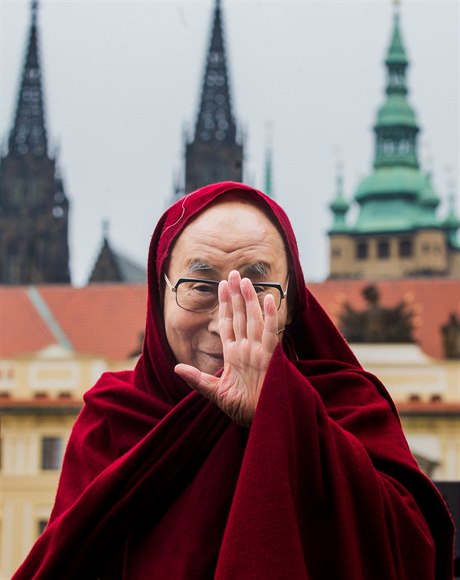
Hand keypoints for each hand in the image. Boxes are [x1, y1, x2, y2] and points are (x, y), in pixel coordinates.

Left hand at [174, 270, 279, 426]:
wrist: (262, 423)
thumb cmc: (243, 410)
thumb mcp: (215, 394)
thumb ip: (198, 379)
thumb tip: (177, 368)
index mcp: (234, 355)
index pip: (227, 324)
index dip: (224, 305)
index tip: (221, 286)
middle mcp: (247, 349)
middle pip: (240, 316)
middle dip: (236, 295)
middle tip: (233, 273)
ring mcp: (259, 352)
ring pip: (253, 320)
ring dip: (249, 300)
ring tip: (245, 280)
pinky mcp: (271, 359)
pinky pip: (271, 334)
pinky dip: (270, 317)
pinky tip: (269, 299)